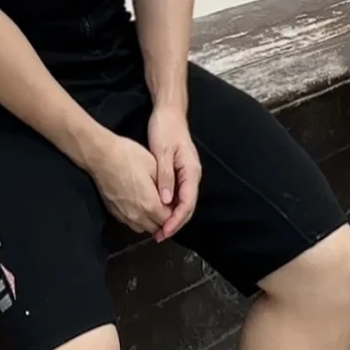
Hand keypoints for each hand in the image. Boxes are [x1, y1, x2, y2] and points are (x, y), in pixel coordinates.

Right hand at [87, 134, 171, 235]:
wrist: (100, 156)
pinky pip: (131, 223)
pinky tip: (140, 204)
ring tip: (154, 205)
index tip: (176, 203)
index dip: (175, 213)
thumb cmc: (128, 157)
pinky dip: (139, 219)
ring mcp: (124, 215)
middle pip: (157, 228)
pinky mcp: (114, 212)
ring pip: (143, 228)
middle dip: (164, 219)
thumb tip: (171, 200)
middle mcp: (137, 216)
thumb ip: (166, 188)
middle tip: (167, 204)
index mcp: (150, 205)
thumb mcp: (154, 167)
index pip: (169, 220)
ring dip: (151, 221)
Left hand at [148, 106, 201, 242]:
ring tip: (157, 229)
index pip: (187, 203)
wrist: (169, 112)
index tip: (164, 231)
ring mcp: (187, 174)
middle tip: (159, 236)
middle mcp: (192, 175)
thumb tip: (166, 200)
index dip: (176, 220)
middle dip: (175, 223)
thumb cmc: (166, 129)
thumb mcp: (163, 152)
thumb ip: (165, 176)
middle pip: (187, 206)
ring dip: (172, 217)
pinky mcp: (180, 172)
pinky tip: (158, 210)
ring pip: (183, 202)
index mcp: (191, 171)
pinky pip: (178, 194)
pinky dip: (169, 206)